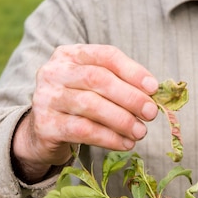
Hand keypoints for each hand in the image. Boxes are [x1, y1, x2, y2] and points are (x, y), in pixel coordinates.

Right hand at [11, 45, 158, 180]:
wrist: (43, 133)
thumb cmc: (79, 105)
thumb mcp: (97, 88)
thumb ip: (121, 85)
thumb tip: (153, 95)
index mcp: (70, 54)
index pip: (106, 55)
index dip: (133, 71)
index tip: (154, 88)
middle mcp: (54, 71)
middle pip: (98, 79)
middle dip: (130, 97)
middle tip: (151, 113)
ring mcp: (46, 98)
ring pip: (90, 105)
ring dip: (122, 120)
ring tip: (140, 132)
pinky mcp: (45, 125)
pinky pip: (82, 130)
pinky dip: (109, 137)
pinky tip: (125, 143)